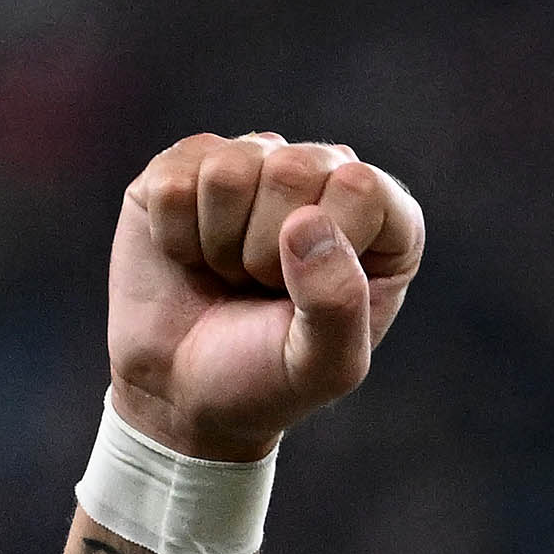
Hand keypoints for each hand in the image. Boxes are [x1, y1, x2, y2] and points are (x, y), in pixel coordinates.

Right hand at [104, 133, 425, 464]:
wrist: (182, 391)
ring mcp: (251, 161)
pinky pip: (174, 183)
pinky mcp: (185, 165)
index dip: (327, 247)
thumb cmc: (268, 376)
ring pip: (228, 170)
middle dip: (265, 251)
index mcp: (379, 218)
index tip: (307, 295)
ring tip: (229, 274)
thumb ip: (339, 303)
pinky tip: (190, 257)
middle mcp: (320, 176)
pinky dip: (176, 237)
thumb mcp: (324, 365)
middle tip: (260, 288)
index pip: (361, 186)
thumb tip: (306, 220)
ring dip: (220, 244)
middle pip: (292, 169)